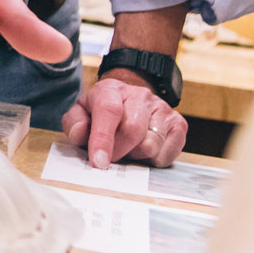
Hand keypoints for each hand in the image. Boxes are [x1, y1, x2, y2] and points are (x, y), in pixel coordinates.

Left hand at [63, 71, 186, 167]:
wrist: (130, 98)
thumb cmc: (102, 111)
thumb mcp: (81, 112)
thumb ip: (74, 123)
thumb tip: (81, 134)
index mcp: (111, 90)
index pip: (109, 111)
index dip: (103, 138)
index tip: (99, 162)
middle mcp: (140, 96)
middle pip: (132, 131)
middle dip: (118, 151)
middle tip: (111, 156)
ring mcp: (162, 108)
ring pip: (151, 145)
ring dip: (136, 156)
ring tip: (128, 147)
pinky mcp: (178, 124)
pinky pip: (167, 154)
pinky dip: (153, 159)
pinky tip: (144, 149)